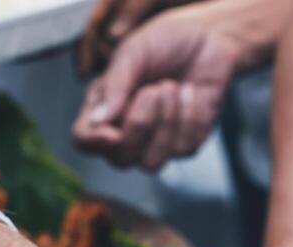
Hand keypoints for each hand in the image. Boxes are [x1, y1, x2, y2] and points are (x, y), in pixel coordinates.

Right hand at [72, 4, 244, 171]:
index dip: (93, 142)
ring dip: (165, 123)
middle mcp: (126, 130)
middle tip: (152, 91)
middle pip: (120, 159)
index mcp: (104, 107)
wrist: (208, 37)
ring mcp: (157, 141)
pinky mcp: (186, 143)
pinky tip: (189, 92)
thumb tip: (100, 119)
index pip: (85, 139)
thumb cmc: (165, 41)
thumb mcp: (134, 52)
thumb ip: (116, 84)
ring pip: (150, 163)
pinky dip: (188, 116)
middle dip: (138, 126)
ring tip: (171, 86)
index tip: (112, 133)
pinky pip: (183, 149)